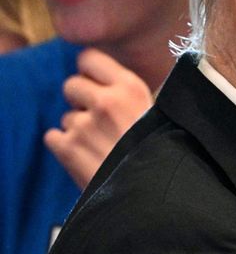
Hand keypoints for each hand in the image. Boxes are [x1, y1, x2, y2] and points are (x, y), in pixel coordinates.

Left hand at [44, 49, 153, 187]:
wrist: (156, 195)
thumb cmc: (165, 153)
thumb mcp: (161, 114)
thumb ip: (133, 96)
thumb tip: (117, 86)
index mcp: (130, 88)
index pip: (88, 58)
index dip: (91, 72)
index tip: (99, 85)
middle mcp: (104, 101)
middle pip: (71, 84)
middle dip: (81, 100)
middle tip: (101, 121)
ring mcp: (83, 125)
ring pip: (66, 116)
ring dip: (78, 129)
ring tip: (102, 148)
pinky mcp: (67, 149)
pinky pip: (53, 137)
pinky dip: (66, 147)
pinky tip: (88, 158)